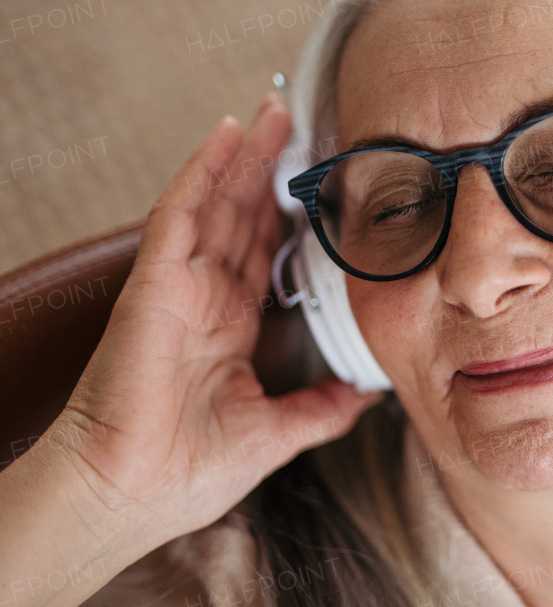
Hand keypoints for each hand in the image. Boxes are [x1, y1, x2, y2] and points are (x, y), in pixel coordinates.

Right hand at [46, 93, 383, 547]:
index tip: (318, 186)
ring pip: (214, 204)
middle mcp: (203, 302)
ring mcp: (177, 289)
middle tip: (296, 122)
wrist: (129, 496)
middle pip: (240, 219)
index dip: (285, 218)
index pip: (261, 258)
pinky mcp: (154, 284)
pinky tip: (226, 134)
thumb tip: (370, 393)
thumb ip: (323, 408)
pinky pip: (179, 214)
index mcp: (227, 333)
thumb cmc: (183, 476)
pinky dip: (202, 171)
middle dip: (267, 171)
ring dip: (243, 157)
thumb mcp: (276, 434)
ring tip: (272, 110)